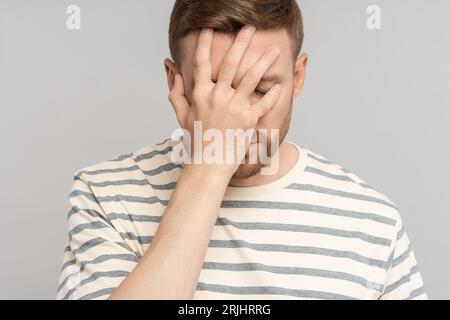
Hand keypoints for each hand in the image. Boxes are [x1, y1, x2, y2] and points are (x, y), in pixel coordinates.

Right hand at [168, 25, 281, 173]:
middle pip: (231, 63)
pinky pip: (263, 103)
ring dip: (263, 62)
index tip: (209, 28)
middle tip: (249, 27)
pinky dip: (272, 94)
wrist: (208, 164)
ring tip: (273, 50)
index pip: (202, 62)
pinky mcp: (248, 120)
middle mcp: (217, 97)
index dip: (205, 43)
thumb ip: (176, 92)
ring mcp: (234, 108)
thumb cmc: (195, 139)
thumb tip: (171, 71)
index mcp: (200, 93)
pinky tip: (278, 85)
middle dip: (241, 42)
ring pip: (251, 78)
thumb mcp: (182, 115)